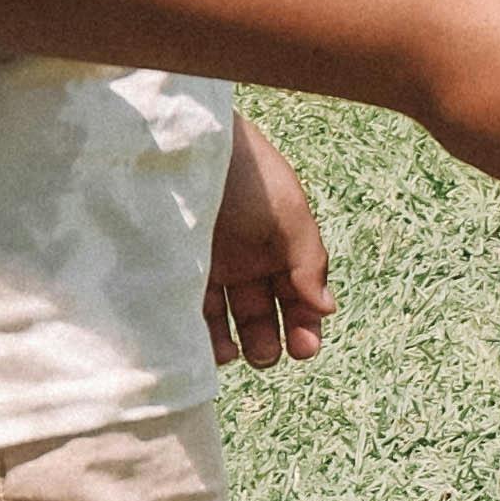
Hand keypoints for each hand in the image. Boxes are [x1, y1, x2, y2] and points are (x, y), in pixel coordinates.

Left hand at [203, 113, 332, 366]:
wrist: (182, 144)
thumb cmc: (246, 172)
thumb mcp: (288, 213)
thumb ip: (309, 261)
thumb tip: (328, 308)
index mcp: (282, 244)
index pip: (299, 294)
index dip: (306, 324)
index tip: (306, 349)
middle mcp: (247, 260)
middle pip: (263, 312)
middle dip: (271, 340)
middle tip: (270, 356)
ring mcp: (209, 267)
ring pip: (225, 319)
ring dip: (236, 343)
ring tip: (237, 354)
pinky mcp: (172, 273)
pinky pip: (188, 314)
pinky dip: (201, 337)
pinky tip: (211, 347)